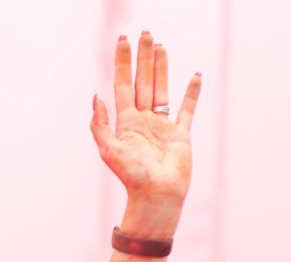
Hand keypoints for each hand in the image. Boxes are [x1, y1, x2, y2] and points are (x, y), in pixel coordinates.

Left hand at [92, 32, 201, 230]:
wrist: (156, 197)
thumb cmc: (131, 178)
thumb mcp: (109, 151)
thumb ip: (100, 125)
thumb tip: (95, 96)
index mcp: (125, 122)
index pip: (122, 85)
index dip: (122, 63)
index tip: (123, 41)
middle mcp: (143, 120)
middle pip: (143, 81)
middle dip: (143, 58)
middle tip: (144, 34)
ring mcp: (162, 126)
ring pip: (162, 89)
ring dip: (162, 68)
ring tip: (161, 46)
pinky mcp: (180, 134)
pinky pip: (187, 108)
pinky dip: (191, 92)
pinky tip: (194, 75)